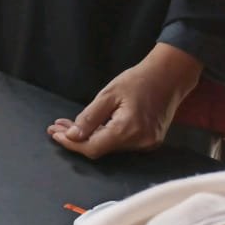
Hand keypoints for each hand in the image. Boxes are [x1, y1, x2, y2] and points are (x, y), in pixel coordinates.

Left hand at [47, 43, 203, 158]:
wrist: (169, 77)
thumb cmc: (138, 80)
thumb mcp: (108, 94)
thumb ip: (89, 118)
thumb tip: (71, 136)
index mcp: (128, 129)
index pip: (93, 147)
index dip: (72, 144)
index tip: (54, 134)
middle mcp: (140, 142)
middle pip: (100, 148)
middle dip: (76, 139)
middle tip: (57, 127)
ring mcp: (147, 144)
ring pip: (109, 147)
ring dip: (88, 137)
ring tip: (68, 125)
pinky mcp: (150, 142)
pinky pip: (121, 143)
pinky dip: (104, 136)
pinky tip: (90, 127)